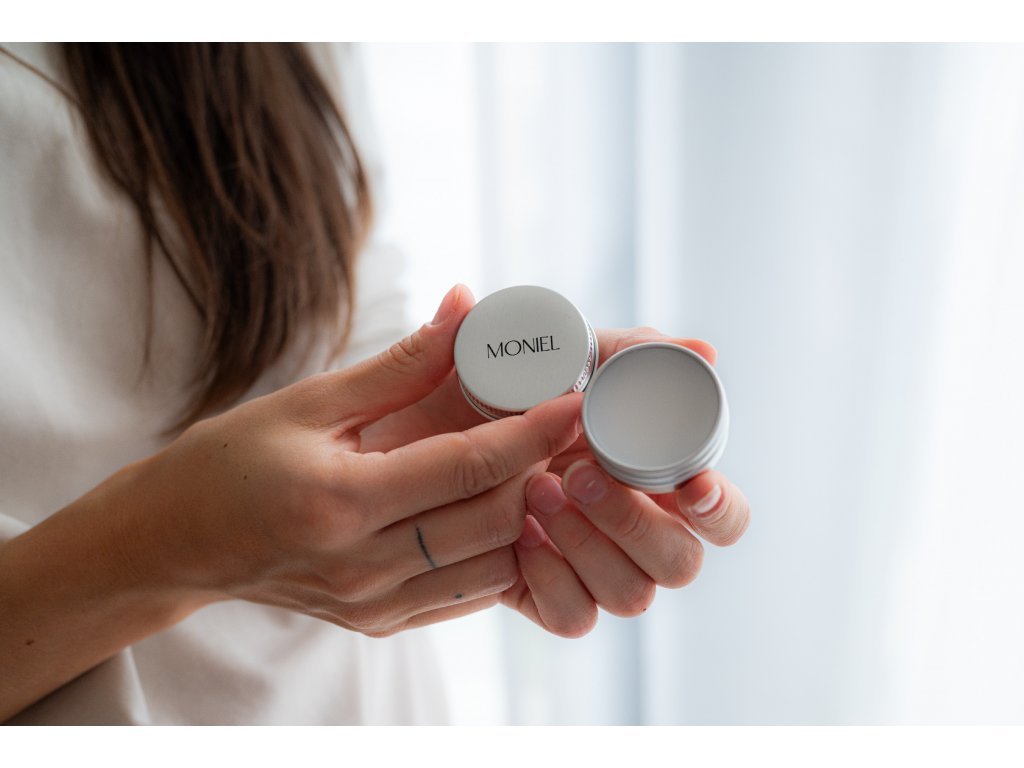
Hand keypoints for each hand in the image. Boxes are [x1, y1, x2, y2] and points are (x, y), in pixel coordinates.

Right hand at [128, 285, 582, 636]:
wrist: (177, 542)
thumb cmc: (231, 461)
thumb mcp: (310, 402)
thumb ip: (400, 364)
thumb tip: (466, 308)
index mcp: (340, 502)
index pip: (468, 468)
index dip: (532, 431)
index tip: (575, 400)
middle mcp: (363, 567)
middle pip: (495, 520)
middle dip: (539, 469)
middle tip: (556, 425)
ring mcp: (373, 606)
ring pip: (495, 565)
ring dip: (526, 515)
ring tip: (532, 465)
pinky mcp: (380, 624)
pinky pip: (469, 595)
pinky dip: (498, 553)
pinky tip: (498, 510)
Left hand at [355, 288, 749, 636]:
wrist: (425, 422)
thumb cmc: (511, 384)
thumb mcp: (565, 357)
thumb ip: (629, 352)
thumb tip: (705, 351)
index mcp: (655, 474)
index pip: (720, 513)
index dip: (720, 508)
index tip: (694, 485)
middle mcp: (633, 529)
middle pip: (680, 564)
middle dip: (637, 522)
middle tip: (580, 473)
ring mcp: (590, 566)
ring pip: (631, 596)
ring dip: (590, 546)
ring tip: (536, 490)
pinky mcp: (545, 592)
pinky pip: (573, 616)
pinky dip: (553, 578)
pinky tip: (521, 534)